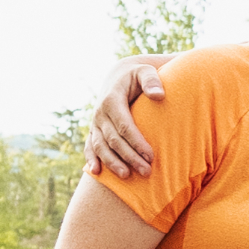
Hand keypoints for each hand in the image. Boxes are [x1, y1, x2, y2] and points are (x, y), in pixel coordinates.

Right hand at [86, 57, 173, 178]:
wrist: (119, 76)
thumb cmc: (137, 76)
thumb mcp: (145, 72)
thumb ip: (152, 81)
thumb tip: (158, 95)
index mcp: (112, 100)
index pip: (124, 126)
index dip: (137, 142)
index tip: (151, 156)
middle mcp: (100, 113)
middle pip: (113, 140)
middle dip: (129, 157)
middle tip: (147, 171)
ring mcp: (95, 123)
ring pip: (101, 146)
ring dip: (112, 162)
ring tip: (126, 176)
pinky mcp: (94, 130)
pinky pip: (90, 146)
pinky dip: (91, 159)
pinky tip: (96, 172)